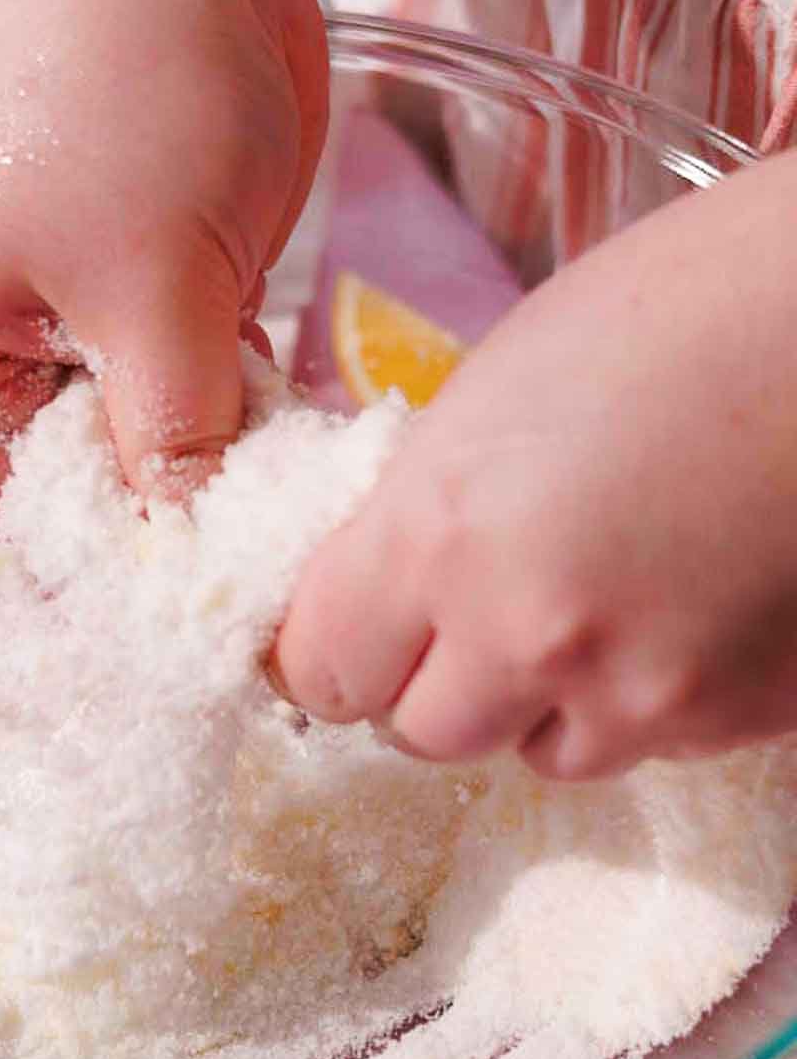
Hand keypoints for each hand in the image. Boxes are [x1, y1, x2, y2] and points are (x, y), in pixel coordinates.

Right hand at [0, 0, 328, 545]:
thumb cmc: (129, 99)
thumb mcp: (149, 287)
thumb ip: (175, 436)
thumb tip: (193, 554)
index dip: (70, 577)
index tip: (165, 629)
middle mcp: (0, 343)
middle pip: (73, 486)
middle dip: (154, 533)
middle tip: (250, 595)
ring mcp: (86, 309)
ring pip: (147, 438)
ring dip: (211, 474)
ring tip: (288, 537)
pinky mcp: (164, 277)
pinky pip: (195, 382)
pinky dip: (240, 415)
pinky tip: (299, 459)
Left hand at [275, 151, 796, 777]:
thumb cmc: (681, 306)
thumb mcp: (496, 391)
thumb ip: (424, 512)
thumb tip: (387, 589)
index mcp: (442, 535)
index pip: (321, 670)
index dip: (332, 648)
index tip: (355, 629)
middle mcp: (530, 637)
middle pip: (423, 732)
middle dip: (435, 679)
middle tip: (475, 612)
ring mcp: (645, 693)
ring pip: (540, 752)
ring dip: (542, 700)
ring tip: (595, 600)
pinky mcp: (738, 716)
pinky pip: (650, 742)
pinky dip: (645, 694)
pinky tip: (684, 602)